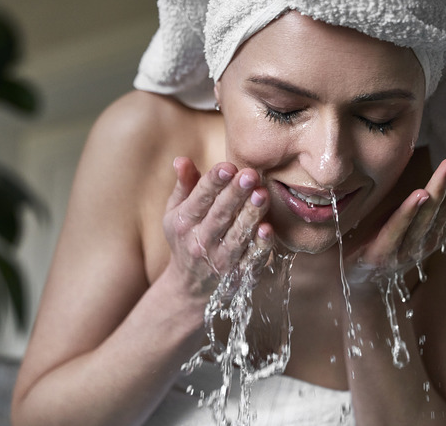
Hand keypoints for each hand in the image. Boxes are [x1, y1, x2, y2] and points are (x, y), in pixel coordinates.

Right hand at [162, 157, 272, 299]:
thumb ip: (184, 185)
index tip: (227, 166)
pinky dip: (259, 246)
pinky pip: (250, 259)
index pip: (200, 198)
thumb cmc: (186, 239)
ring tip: (262, 195)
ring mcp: (220, 260)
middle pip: (220, 215)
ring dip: (250, 216)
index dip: (213, 182)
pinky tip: (268, 229)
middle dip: (235, 194)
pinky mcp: (238, 275)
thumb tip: (181, 159)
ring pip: (236, 236)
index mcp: (184, 222)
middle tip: (250, 175)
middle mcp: (200, 242)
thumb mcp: (176, 212)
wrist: (190, 287)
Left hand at [345, 144, 445, 286]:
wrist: (354, 280)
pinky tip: (420, 194)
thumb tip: (438, 164)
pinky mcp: (382, 254)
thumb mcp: (406, 216)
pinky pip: (397, 230)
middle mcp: (427, 240)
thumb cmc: (381, 240)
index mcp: (436, 229)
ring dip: (440, 187)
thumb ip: (424, 199)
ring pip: (427, 214)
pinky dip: (409, 212)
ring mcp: (406, 249)